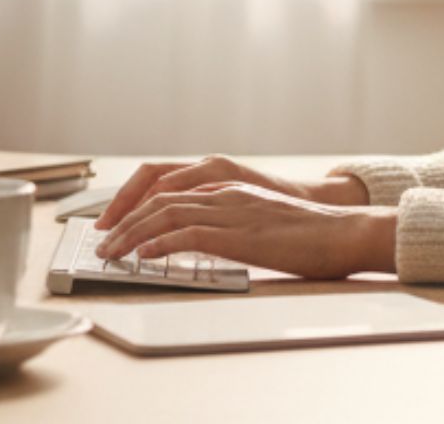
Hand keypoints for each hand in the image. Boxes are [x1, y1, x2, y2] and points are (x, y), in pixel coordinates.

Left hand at [93, 154, 366, 231]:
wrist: (343, 233)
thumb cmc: (309, 234)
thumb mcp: (260, 222)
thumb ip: (229, 223)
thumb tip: (200, 241)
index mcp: (228, 186)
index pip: (167, 187)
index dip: (135, 204)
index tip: (114, 224)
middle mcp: (224, 192)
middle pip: (158, 198)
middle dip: (122, 219)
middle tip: (101, 242)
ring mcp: (230, 210)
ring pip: (165, 214)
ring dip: (131, 234)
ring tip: (110, 253)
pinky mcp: (238, 234)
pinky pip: (187, 235)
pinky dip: (158, 244)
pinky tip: (142, 256)